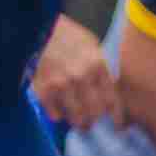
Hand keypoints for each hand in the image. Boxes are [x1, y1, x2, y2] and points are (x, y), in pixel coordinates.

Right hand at [32, 14, 121, 131]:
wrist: (37, 29)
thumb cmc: (66, 36)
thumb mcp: (92, 46)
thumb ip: (101, 69)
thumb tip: (110, 94)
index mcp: (97, 65)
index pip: (112, 100)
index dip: (117, 118)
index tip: (118, 126)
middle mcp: (81, 77)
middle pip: (95, 114)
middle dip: (95, 119)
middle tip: (93, 120)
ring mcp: (61, 85)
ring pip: (77, 119)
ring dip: (79, 122)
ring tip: (79, 121)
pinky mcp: (43, 92)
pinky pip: (56, 116)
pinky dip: (59, 114)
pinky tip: (60, 108)